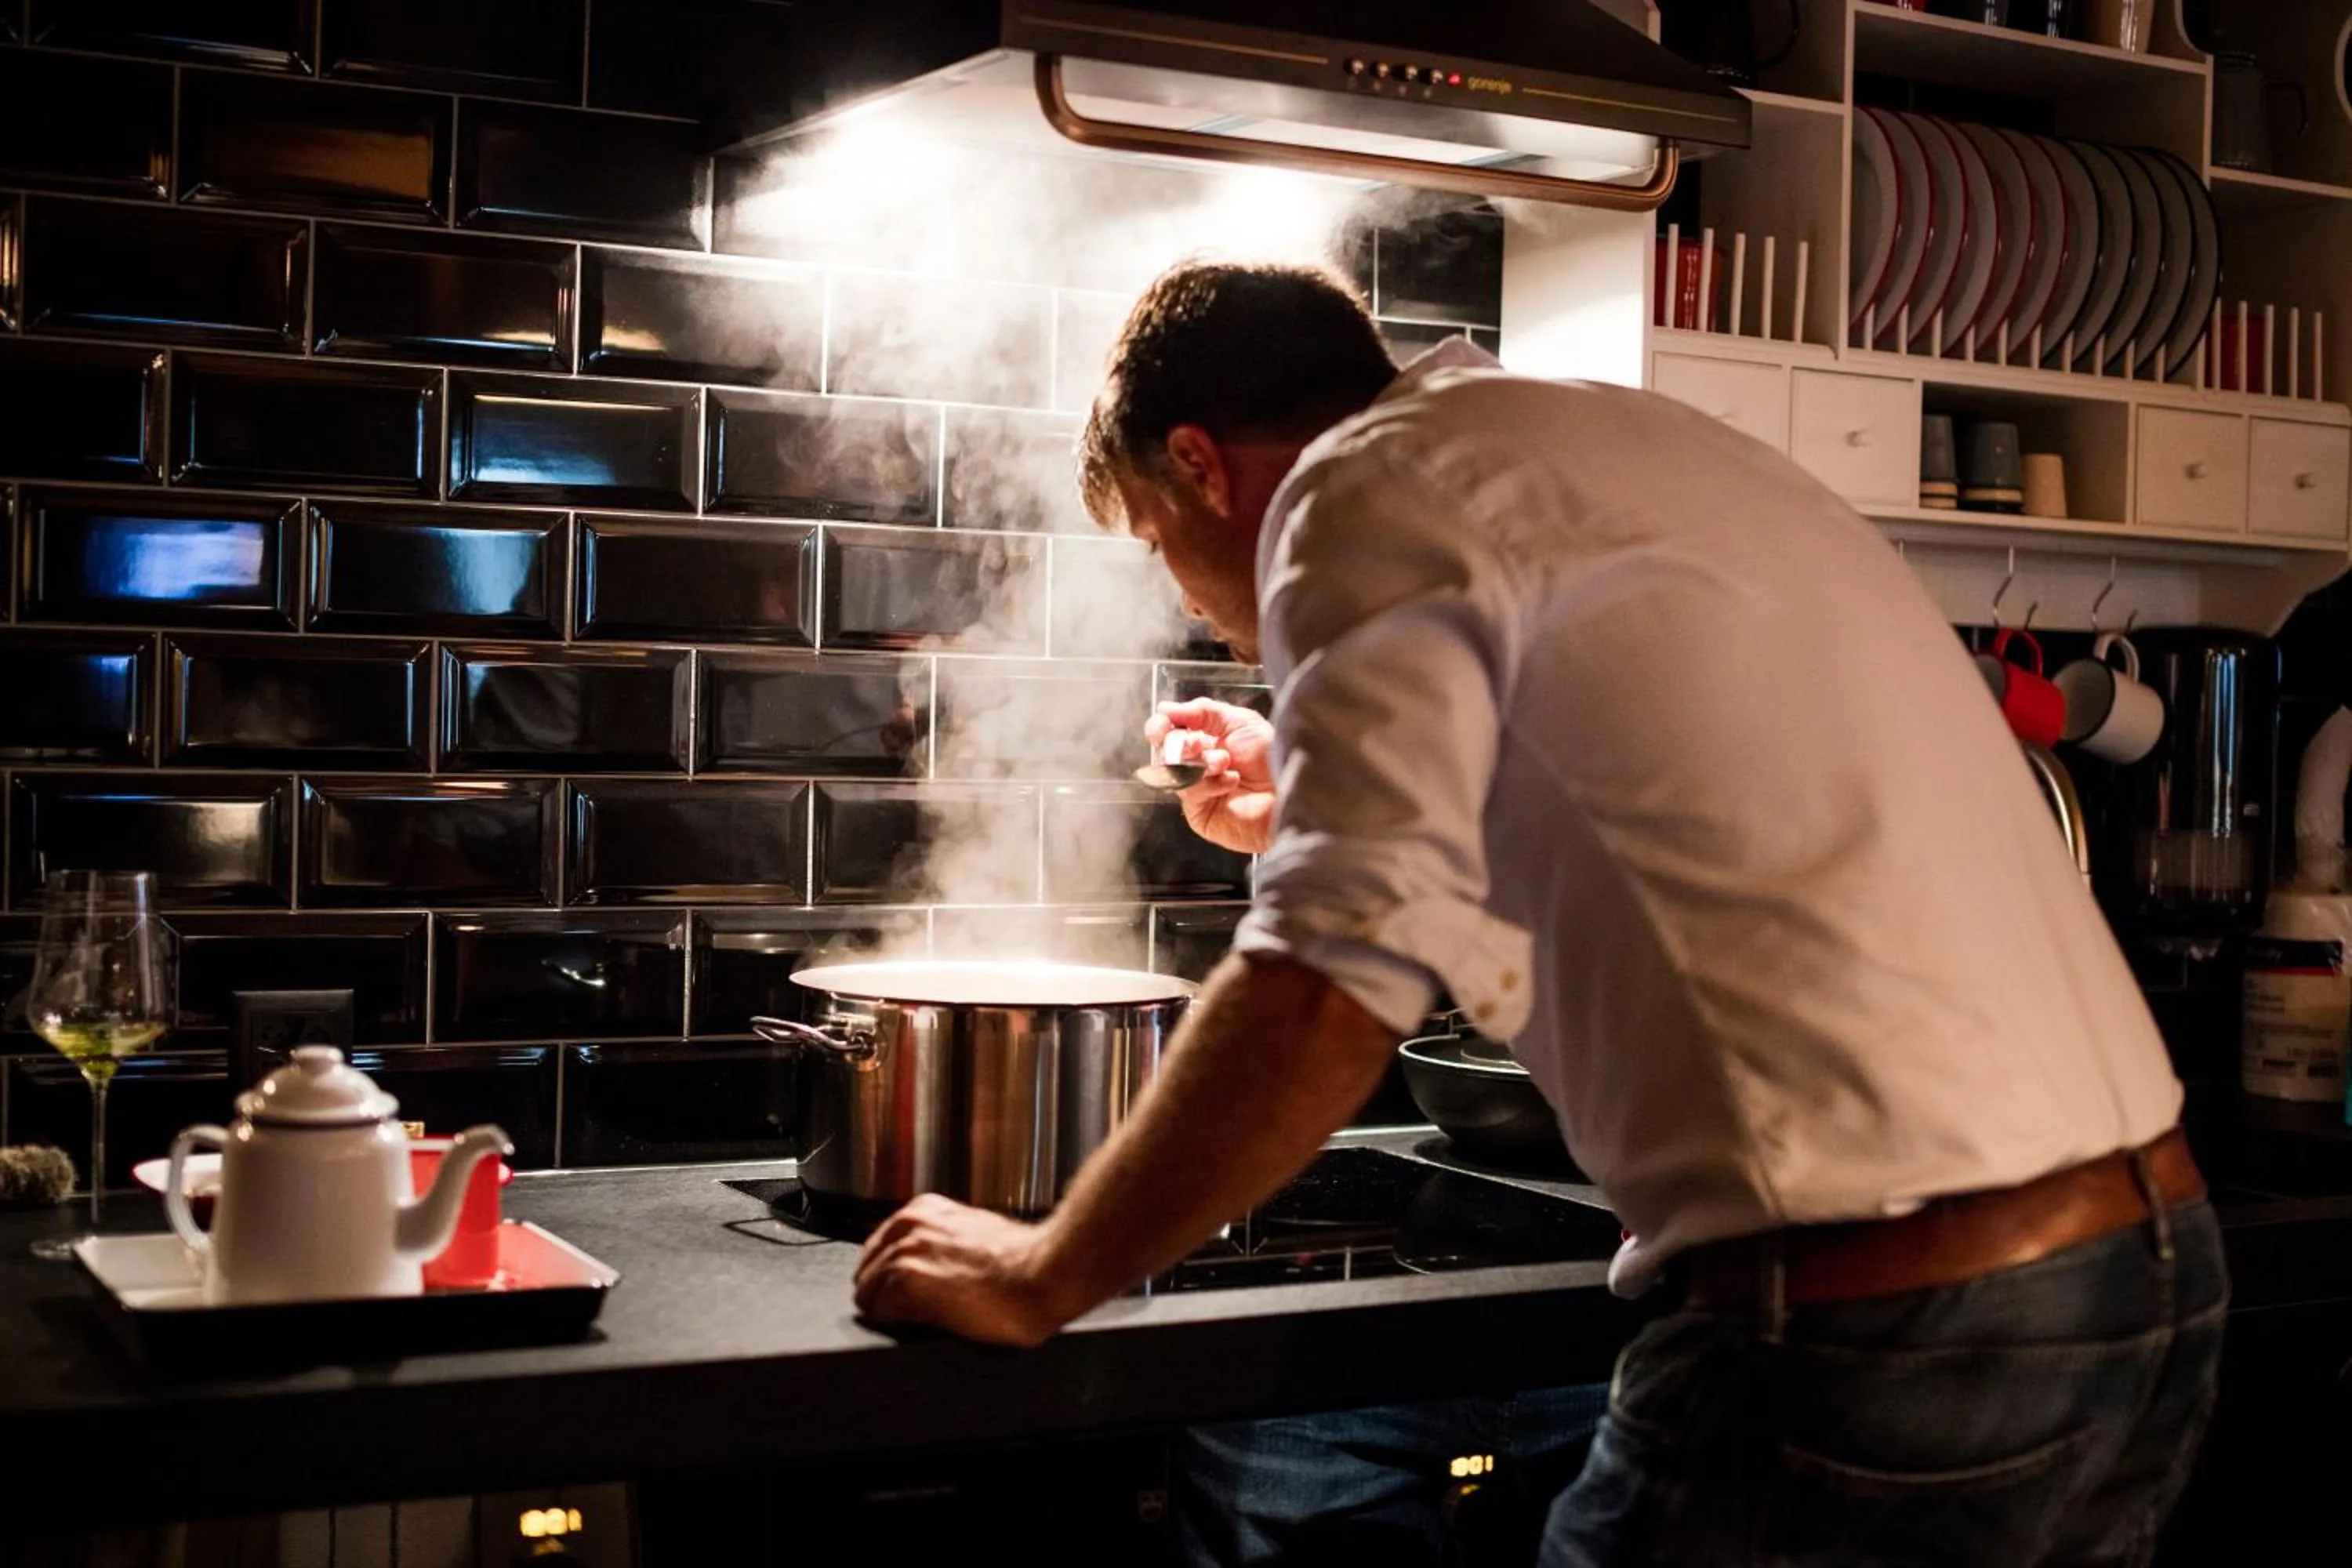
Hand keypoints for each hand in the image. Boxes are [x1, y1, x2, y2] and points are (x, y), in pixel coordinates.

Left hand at [853, 1194, 1078, 1347]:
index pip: (880, 1247)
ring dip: (889, 1309)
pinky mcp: (907, 1282)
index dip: (891, 1275)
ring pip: (867, 1291)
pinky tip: (924, 1323)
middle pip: (867, 1269)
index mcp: (924, 1210)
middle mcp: (910, 1224)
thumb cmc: (1024, 1261)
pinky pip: (878, 1311)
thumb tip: (934, 1264)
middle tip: (915, 1310)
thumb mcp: (976, 1233)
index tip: (906, 1292)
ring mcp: (906, 1252)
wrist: (1044, 1275)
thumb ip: (945, 1240)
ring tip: (924, 1319)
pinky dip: (894, 1322)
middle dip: (885, 1292)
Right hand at [1146, 698, 1277, 854]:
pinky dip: (1209, 783)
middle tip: (1198, 743)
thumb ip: (1203, 711)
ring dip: (1199, 762)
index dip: (1160, 726)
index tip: (1161, 725)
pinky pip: (1189, 793)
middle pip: (1166, 751)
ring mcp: (1198, 790)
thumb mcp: (1240, 721)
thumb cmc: (1274, 756)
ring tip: (1225, 762)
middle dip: (1180, 744)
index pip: (1169, 731)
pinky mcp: (1200, 813)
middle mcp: (1199, 764)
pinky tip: (1232, 781)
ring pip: (1174, 771)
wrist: (1291, 790)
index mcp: (1206, 739)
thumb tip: (1166, 708)